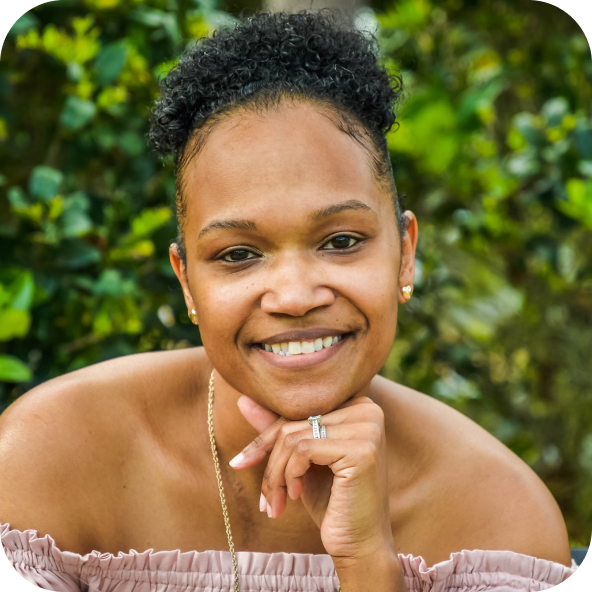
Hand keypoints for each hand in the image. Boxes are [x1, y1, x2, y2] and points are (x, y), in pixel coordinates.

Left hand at [229, 395, 396, 561]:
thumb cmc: (332, 502)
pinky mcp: (362, 449)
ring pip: (294, 437)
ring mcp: (368, 428)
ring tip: (275, 503)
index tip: (241, 462)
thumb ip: (279, 429)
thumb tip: (243, 399)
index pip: (299, 410)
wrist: (360, 546)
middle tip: (263, 499)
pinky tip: (296, 496)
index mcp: (357, 405)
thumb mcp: (301, 462)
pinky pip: (303, 450)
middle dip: (270, 461)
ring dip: (275, 475)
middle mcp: (367, 409)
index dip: (268, 437)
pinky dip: (290, 475)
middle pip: (295, 422)